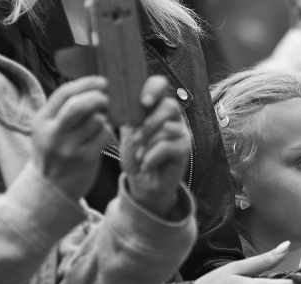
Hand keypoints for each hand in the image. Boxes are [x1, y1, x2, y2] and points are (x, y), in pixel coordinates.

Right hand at [31, 76, 110, 199]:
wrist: (50, 188)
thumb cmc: (54, 153)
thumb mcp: (48, 130)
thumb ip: (62, 111)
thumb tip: (91, 87)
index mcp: (42, 121)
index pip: (63, 94)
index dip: (85, 84)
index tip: (101, 81)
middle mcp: (53, 133)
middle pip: (79, 105)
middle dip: (97, 97)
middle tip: (107, 97)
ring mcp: (69, 147)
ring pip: (96, 120)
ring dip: (104, 117)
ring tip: (101, 120)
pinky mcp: (85, 159)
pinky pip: (104, 136)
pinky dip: (107, 131)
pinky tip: (103, 134)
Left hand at [120, 75, 189, 218]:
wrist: (142, 182)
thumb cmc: (135, 154)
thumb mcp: (127, 130)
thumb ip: (128, 113)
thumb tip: (116, 96)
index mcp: (157, 106)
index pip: (161, 85)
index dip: (153, 89)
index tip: (143, 102)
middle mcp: (173, 117)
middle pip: (169, 106)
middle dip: (148, 122)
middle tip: (135, 137)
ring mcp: (181, 133)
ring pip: (166, 128)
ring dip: (147, 142)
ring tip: (139, 153)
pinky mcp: (184, 149)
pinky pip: (168, 146)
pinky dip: (152, 156)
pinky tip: (146, 164)